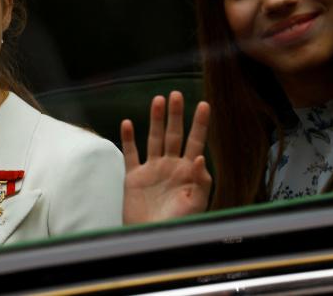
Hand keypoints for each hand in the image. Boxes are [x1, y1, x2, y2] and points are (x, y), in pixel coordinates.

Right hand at [121, 91, 210, 224]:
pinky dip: (128, 139)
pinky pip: (131, 154)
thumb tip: (201, 156)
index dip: (200, 123)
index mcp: (188, 171)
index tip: (204, 104)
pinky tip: (128, 123)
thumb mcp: (196, 205)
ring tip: (158, 100)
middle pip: (174, 134)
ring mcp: (152, 170)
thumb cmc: (179, 225)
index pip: (196, 141)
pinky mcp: (134, 177)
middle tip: (176, 94)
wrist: (153, 239)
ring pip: (154, 138)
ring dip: (156, 120)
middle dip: (176, 115)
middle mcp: (170, 166)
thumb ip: (201, 181)